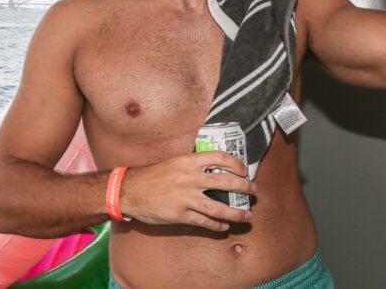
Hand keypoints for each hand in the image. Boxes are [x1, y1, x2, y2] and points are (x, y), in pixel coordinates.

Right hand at [119, 151, 256, 231]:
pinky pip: (204, 222)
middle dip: (243, 188)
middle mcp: (190, 178)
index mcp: (189, 161)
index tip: (245, 170)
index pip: (219, 158)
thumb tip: (213, 167)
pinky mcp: (180, 215)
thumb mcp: (174, 162)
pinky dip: (216, 225)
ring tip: (247, 216)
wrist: (131, 189)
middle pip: (225, 183)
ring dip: (236, 213)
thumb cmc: (153, 175)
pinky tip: (224, 226)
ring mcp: (186, 198)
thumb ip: (193, 164)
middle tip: (254, 191)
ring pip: (218, 207)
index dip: (235, 163)